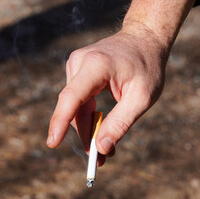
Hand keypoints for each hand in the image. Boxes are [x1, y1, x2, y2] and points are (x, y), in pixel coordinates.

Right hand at [47, 23, 168, 165]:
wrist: (144, 39)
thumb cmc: (147, 66)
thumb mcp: (142, 98)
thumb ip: (120, 123)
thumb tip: (100, 148)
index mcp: (96, 65)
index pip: (71, 97)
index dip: (60, 121)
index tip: (52, 143)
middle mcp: (80, 62)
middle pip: (73, 107)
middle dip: (84, 134)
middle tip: (100, 160)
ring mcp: (77, 64)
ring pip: (75, 106)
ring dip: (87, 128)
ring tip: (104, 150)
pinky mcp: (78, 70)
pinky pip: (79, 100)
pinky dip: (88, 116)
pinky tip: (99, 130)